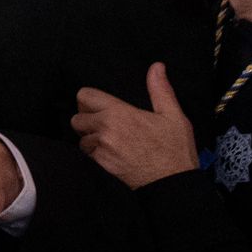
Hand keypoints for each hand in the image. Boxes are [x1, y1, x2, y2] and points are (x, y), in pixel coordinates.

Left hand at [72, 63, 196, 189]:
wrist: (173, 184)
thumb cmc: (175, 150)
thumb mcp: (173, 115)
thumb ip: (160, 89)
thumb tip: (157, 67)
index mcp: (119, 113)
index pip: (84, 96)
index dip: (89, 99)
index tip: (99, 105)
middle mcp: (106, 130)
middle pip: (77, 118)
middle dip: (87, 119)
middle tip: (103, 123)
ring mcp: (102, 150)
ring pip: (81, 138)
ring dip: (90, 138)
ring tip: (109, 140)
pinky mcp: (102, 166)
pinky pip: (88, 155)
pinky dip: (95, 153)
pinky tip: (112, 153)